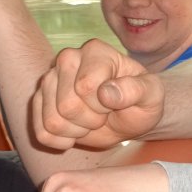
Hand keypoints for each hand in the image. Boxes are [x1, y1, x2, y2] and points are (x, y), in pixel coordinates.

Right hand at [31, 39, 164, 149]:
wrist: (126, 117)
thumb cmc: (140, 102)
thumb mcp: (152, 95)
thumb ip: (137, 90)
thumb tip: (106, 93)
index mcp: (95, 51)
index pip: (85, 87)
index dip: (103, 105)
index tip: (115, 102)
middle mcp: (67, 59)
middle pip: (67, 105)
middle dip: (90, 120)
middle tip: (103, 114)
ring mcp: (49, 80)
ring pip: (53, 121)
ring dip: (77, 131)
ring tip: (91, 120)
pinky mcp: (39, 102)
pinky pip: (42, 133)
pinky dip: (62, 140)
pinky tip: (76, 131)